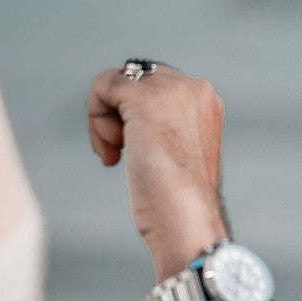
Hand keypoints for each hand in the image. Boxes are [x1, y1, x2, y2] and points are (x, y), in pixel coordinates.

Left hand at [86, 64, 227, 278]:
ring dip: (103, 120)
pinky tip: (109, 152)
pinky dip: (95, 119)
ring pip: (115, 82)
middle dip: (117, 115)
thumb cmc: (178, 204)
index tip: (133, 151)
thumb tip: (130, 115)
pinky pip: (103, 86)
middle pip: (133, 79)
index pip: (153, 85)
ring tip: (113, 154)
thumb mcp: (176, 154)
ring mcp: (171, 90)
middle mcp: (194, 88)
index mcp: (205, 102)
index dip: (133, 116)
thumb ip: (163, 126)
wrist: (186, 221)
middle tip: (118, 154)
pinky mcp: (144, 98)